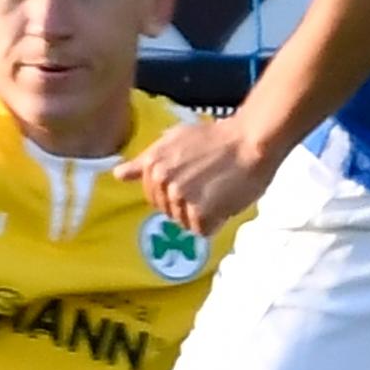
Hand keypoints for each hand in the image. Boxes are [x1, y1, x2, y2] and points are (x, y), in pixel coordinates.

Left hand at [115, 113, 284, 238]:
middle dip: (185, 204)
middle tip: (207, 186)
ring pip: (183, 222)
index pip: (151, 196)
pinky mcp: (200, 212)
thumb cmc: (216, 139)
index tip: (192, 181)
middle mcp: (161, 181)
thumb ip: (145, 160)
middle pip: (166, 211)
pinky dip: (213, 222)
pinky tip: (223, 204)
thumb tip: (118, 175)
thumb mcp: (174, 140)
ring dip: (200, 214)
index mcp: (152, 163)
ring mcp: (180, 197)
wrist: (250, 142)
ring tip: (217, 193)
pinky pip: (201, 230)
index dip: (173, 192)